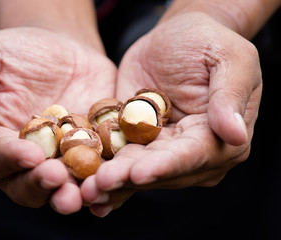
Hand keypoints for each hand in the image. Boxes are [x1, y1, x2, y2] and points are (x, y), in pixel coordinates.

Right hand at [0, 27, 116, 213]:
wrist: (61, 51)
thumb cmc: (16, 53)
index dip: (9, 158)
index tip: (29, 155)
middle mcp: (25, 160)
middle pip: (28, 183)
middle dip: (42, 185)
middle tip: (57, 180)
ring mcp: (60, 160)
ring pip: (64, 185)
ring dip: (75, 192)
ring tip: (85, 193)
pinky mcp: (90, 153)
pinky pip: (97, 170)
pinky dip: (105, 177)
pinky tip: (115, 178)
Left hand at [81, 12, 261, 216]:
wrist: (175, 39)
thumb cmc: (206, 42)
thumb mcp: (230, 58)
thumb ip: (230, 96)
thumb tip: (236, 135)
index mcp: (221, 138)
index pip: (192, 156)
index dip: (164, 166)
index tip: (138, 173)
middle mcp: (193, 153)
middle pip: (159, 171)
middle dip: (128, 179)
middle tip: (97, 187)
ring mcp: (163, 151)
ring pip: (136, 171)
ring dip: (110, 182)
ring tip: (84, 191)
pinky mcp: (138, 143)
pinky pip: (120, 159)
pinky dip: (103, 171)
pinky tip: (84, 187)